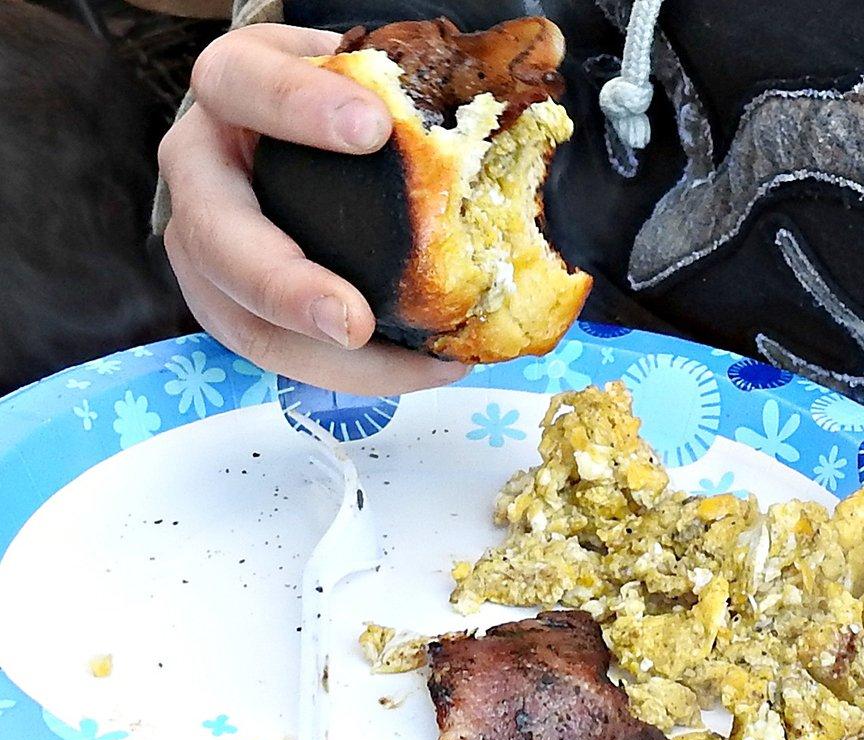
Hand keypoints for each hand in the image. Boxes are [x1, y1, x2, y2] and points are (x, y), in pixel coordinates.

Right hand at [158, 23, 466, 394]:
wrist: (283, 121)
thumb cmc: (332, 95)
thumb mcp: (354, 68)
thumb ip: (395, 85)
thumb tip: (489, 124)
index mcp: (229, 86)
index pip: (240, 82)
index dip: (299, 107)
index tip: (373, 128)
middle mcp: (199, 168)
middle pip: (214, 237)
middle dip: (285, 287)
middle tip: (352, 322)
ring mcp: (202, 245)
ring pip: (243, 320)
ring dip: (330, 360)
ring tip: (421, 365)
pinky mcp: (229, 301)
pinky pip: (281, 351)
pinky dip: (355, 372)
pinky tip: (423, 367)